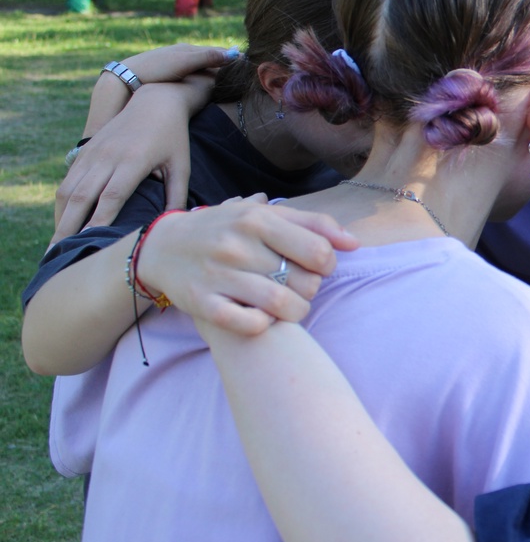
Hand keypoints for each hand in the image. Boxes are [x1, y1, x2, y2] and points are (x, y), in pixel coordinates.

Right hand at [53, 83, 198, 241]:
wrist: (154, 100)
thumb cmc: (173, 137)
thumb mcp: (181, 165)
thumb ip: (176, 195)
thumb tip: (173, 225)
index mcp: (133, 161)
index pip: (111, 197)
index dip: (98, 221)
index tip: (89, 244)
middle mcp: (108, 157)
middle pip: (82, 197)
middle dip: (69, 227)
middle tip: (59, 253)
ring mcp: (93, 153)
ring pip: (69, 189)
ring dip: (61, 217)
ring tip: (57, 243)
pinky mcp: (86, 151)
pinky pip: (68, 180)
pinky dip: (62, 203)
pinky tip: (63, 221)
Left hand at [119, 43, 235, 84]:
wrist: (127, 77)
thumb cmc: (156, 68)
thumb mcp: (185, 62)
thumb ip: (208, 58)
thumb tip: (234, 54)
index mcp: (187, 49)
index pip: (215, 51)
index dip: (230, 56)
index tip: (246, 60)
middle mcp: (181, 53)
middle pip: (208, 56)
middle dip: (223, 60)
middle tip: (239, 67)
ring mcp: (174, 62)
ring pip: (199, 64)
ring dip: (212, 68)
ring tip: (225, 75)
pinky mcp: (167, 72)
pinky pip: (190, 71)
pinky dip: (200, 74)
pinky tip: (201, 80)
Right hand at [133, 195, 359, 335]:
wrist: (164, 247)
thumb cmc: (228, 230)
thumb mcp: (265, 216)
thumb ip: (312, 224)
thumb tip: (353, 243)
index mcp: (257, 219)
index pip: (318, 250)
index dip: (328, 265)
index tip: (317, 267)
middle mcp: (237, 245)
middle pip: (304, 281)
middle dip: (311, 289)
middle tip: (300, 286)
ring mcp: (218, 274)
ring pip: (282, 304)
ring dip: (296, 312)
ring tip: (291, 307)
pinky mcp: (202, 302)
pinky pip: (249, 323)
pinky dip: (264, 325)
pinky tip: (264, 318)